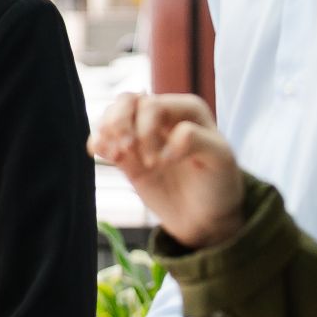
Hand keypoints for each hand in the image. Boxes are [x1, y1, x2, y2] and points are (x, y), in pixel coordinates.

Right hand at [89, 92, 244, 248]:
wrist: (207, 216)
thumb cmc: (218, 182)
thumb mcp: (220, 159)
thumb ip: (197, 141)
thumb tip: (167, 141)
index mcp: (186, 109)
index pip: (153, 105)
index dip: (147, 130)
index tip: (159, 162)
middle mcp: (163, 116)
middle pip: (127, 101)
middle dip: (121, 125)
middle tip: (128, 152)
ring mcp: (143, 134)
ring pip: (113, 113)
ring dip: (106, 130)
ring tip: (115, 154)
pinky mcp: (128, 155)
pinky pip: (104, 138)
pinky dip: (97, 142)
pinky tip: (100, 154)